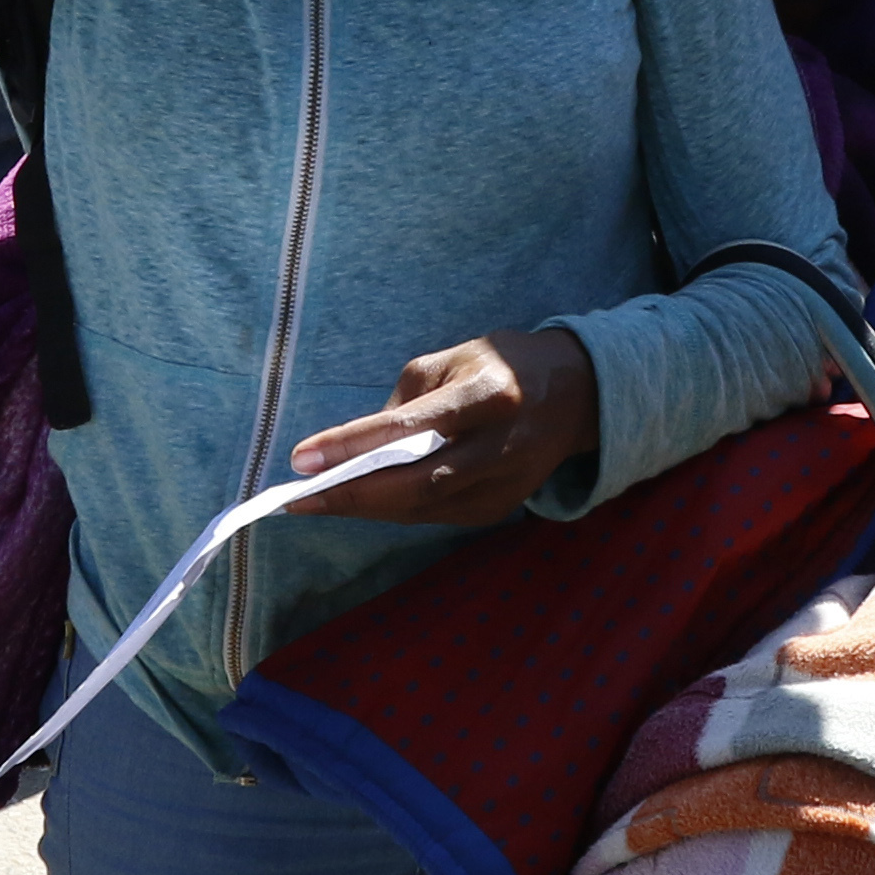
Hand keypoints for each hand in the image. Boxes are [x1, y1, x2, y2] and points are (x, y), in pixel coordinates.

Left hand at [289, 327, 599, 525]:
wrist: (578, 394)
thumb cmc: (503, 365)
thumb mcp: (453, 359)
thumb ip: (405, 401)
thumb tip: (358, 447)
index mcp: (488, 395)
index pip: (411, 429)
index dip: (353, 446)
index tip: (302, 457)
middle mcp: (500, 446)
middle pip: (415, 484)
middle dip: (350, 495)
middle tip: (297, 497)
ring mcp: (505, 484)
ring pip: (423, 508)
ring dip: (365, 507)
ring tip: (316, 501)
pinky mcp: (502, 507)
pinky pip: (436, 515)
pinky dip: (395, 510)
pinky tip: (362, 502)